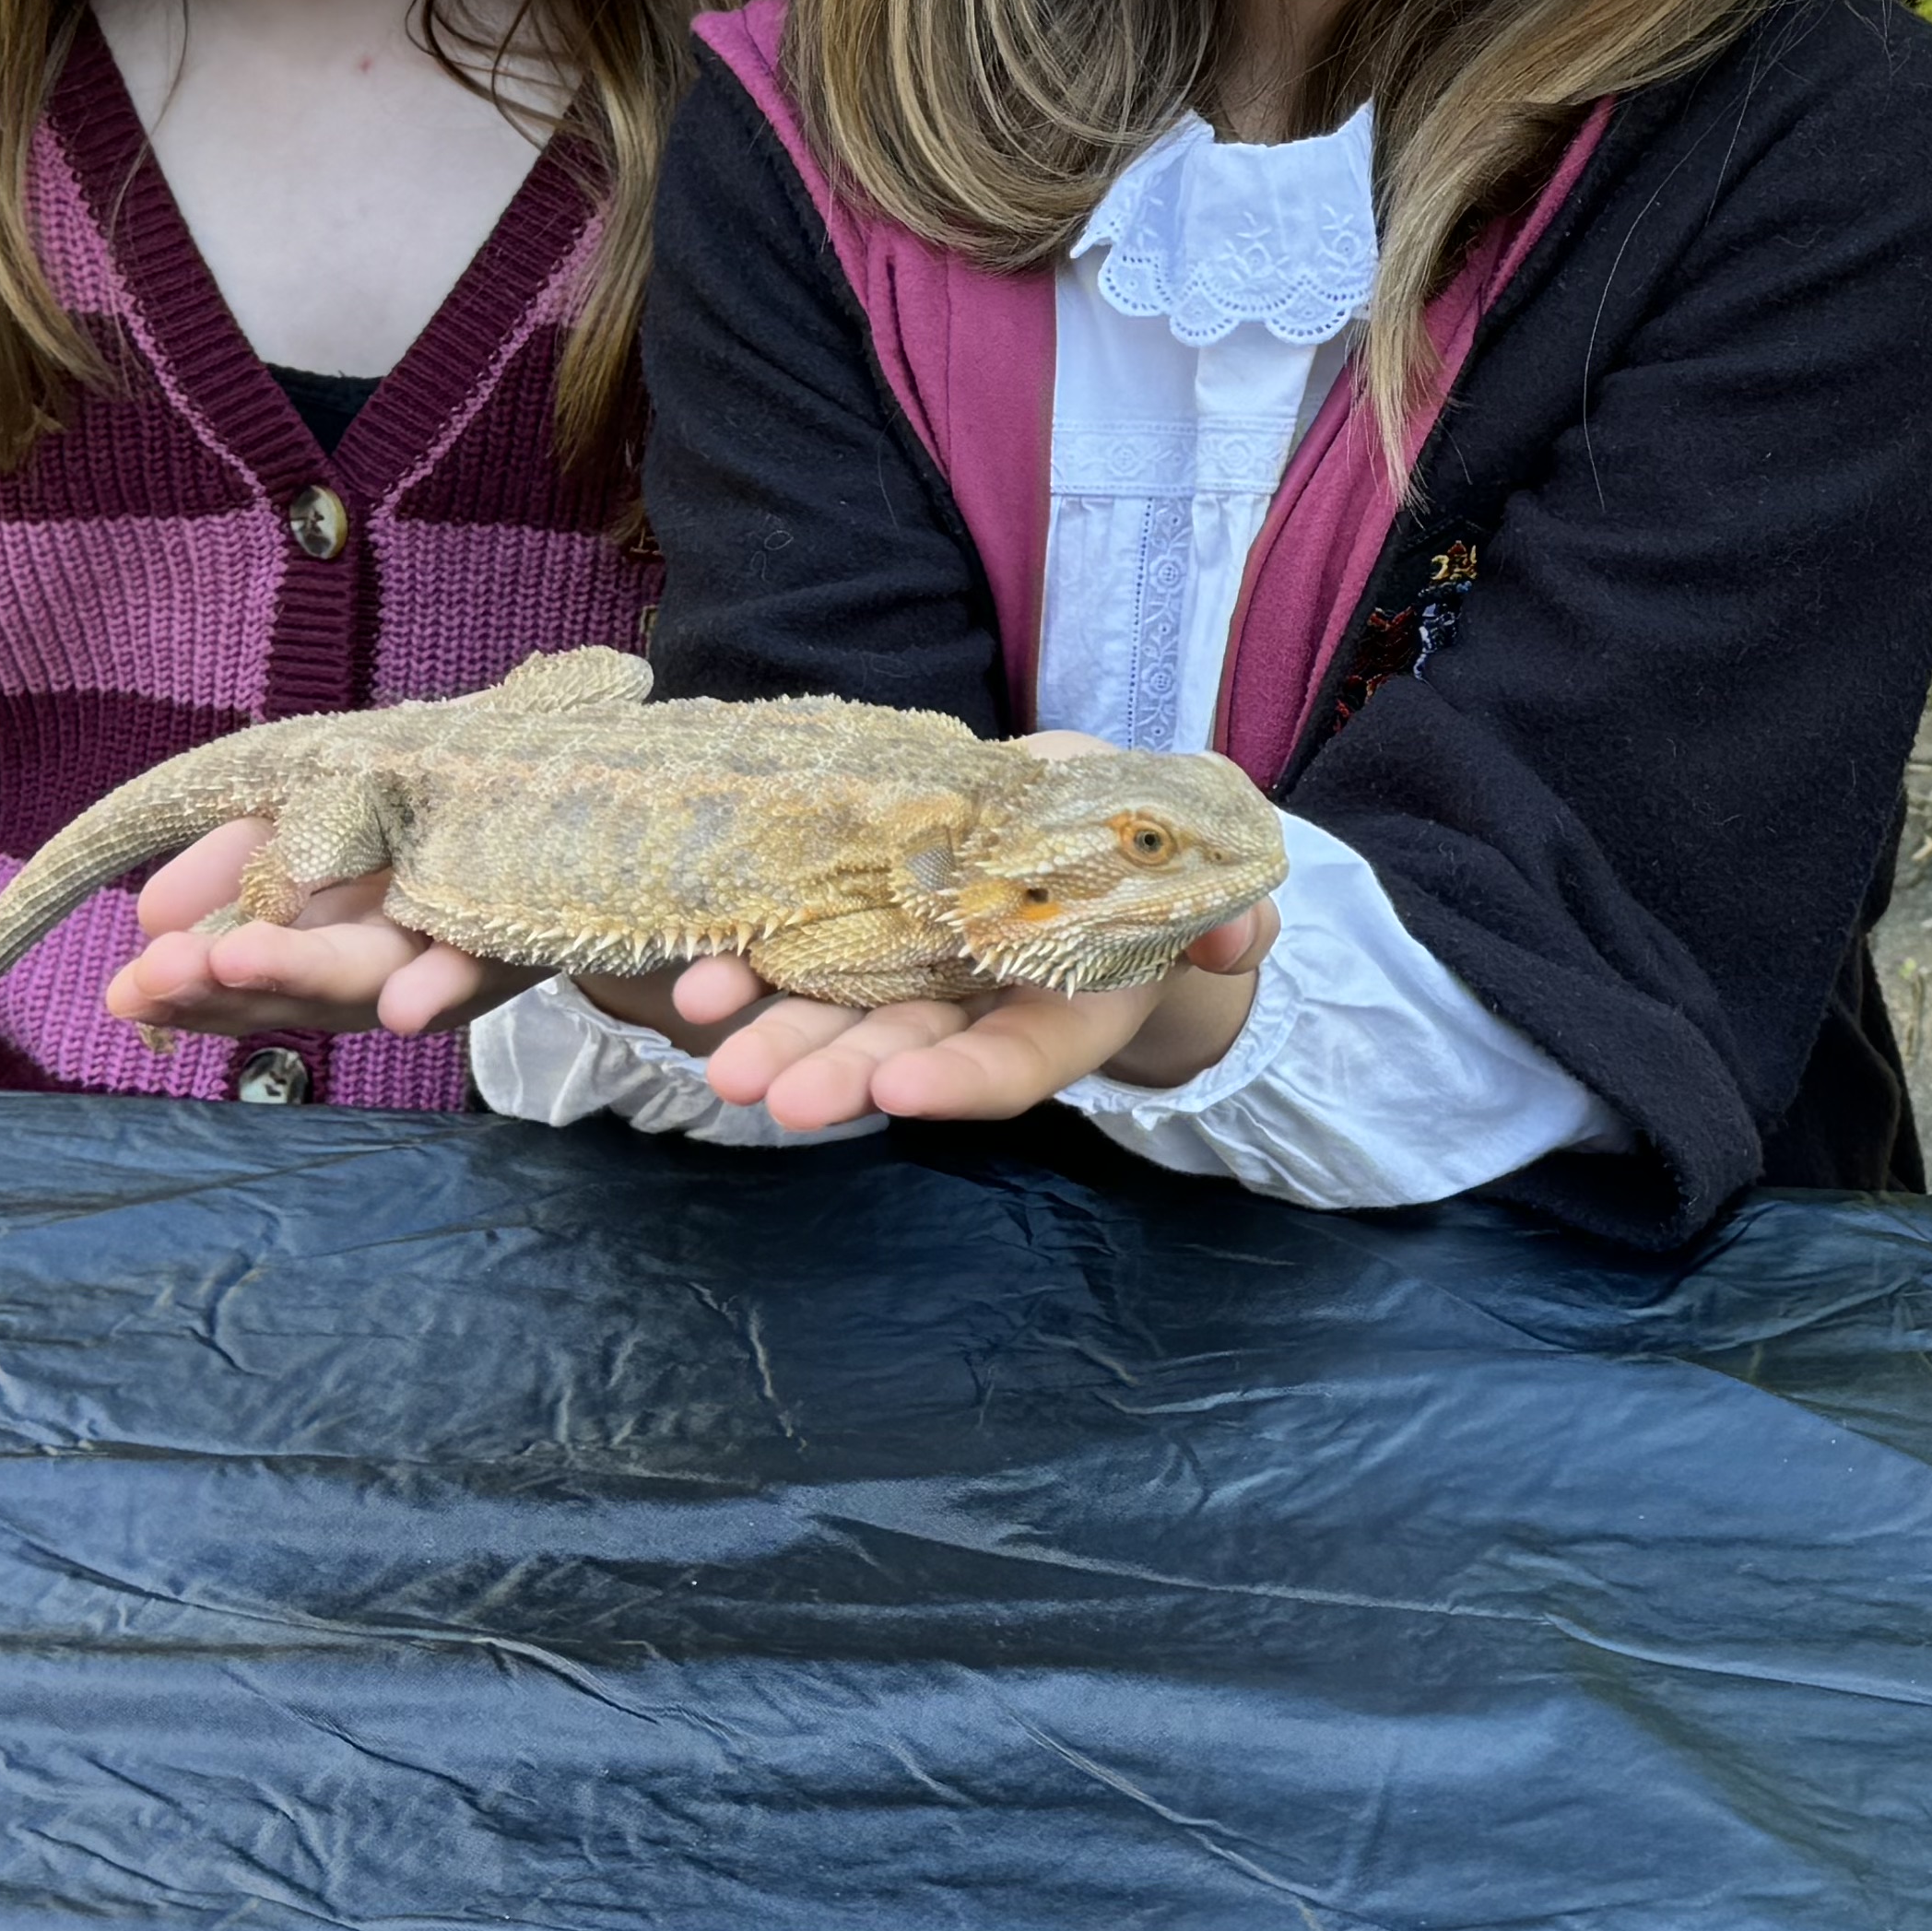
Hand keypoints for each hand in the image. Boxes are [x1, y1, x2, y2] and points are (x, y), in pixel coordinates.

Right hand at [98, 818, 537, 1040]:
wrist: (564, 816)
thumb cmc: (421, 816)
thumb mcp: (315, 817)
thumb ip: (240, 861)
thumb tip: (154, 913)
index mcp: (320, 932)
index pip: (236, 964)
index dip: (184, 984)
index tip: (124, 992)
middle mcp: (374, 959)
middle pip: (288, 978)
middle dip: (220, 977)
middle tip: (152, 979)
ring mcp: (437, 952)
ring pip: (361, 972)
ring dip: (299, 971)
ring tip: (235, 960)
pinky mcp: (505, 945)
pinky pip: (472, 968)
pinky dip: (439, 987)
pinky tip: (409, 1006)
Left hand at [680, 899, 1281, 1135]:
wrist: (1091, 831)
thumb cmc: (1153, 861)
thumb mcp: (1210, 879)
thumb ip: (1229, 913)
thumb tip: (1237, 936)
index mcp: (1067, 1009)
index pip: (1015, 1064)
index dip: (961, 1082)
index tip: (904, 1091)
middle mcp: (978, 1009)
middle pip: (906, 1057)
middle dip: (839, 1077)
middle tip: (773, 1098)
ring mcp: (913, 974)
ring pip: (838, 1019)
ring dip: (773, 1037)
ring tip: (714, 1051)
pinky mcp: (863, 925)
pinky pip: (795, 959)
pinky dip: (744, 975)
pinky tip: (694, 983)